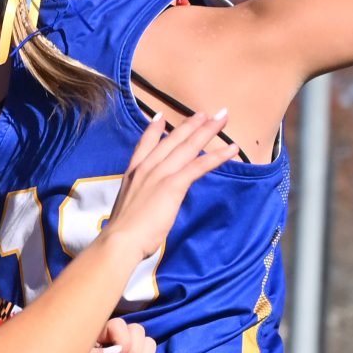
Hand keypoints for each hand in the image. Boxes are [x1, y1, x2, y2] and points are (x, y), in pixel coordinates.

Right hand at [102, 106, 241, 263]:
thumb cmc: (123, 232)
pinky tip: (232, 149)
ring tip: (222, 119)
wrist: (121, 240)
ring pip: (188, 146)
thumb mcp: (128, 206)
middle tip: (205, 113)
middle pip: (173, 140)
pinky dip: (217, 156)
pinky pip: (198, 165)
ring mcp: (160, 174)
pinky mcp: (173, 184)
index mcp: (133, 173)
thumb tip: (147, 200)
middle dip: (191, 124)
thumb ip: (139, 198)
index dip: (154, 129)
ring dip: (207, 131)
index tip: (160, 116)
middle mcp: (147, 167)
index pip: (145, 145)